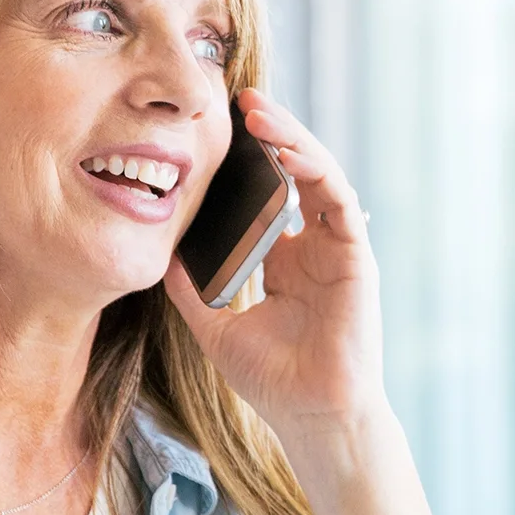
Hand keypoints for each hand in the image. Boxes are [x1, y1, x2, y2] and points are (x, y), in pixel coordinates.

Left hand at [166, 89, 382, 430]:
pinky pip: (336, 196)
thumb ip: (192, 286)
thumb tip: (159, 251)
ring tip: (257, 112)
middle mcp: (314, 247)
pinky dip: (312, 166)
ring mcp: (337, 248)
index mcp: (287, 260)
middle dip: (270, 133)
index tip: (214, 130)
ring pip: (318, 173)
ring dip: (291, 137)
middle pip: (295, 172)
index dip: (248, 159)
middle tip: (237, 100)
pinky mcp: (355, 253)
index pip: (271, 193)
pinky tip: (285, 147)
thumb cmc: (272, 380)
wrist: (310, 414)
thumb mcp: (215, 324)